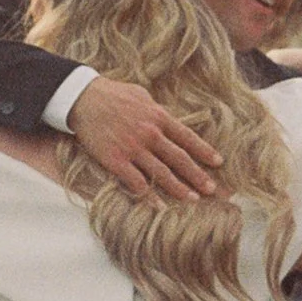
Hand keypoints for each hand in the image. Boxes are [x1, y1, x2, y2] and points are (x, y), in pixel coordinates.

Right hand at [66, 76, 220, 203]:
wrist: (82, 98)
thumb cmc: (112, 94)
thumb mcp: (141, 95)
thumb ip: (157, 111)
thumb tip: (168, 120)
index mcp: (158, 116)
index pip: (188, 137)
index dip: (204, 151)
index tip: (218, 163)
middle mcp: (150, 134)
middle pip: (179, 158)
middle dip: (197, 175)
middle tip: (212, 189)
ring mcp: (133, 148)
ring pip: (162, 173)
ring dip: (179, 188)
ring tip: (193, 200)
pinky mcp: (116, 160)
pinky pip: (136, 182)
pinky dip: (149, 196)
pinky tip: (159, 206)